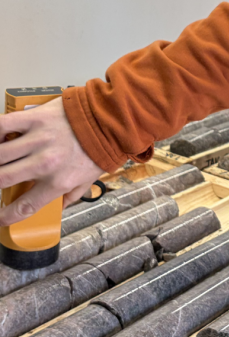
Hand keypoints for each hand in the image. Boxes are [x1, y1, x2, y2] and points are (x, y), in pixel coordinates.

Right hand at [0, 98, 103, 225]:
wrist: (111, 118)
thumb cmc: (100, 146)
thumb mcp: (88, 179)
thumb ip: (71, 196)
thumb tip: (58, 208)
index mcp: (59, 181)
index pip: (25, 206)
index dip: (6, 216)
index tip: (1, 218)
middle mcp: (45, 163)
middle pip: (1, 180)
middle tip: (0, 182)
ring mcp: (38, 139)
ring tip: (1, 162)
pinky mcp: (34, 118)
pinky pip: (3, 125)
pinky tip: (0, 140)